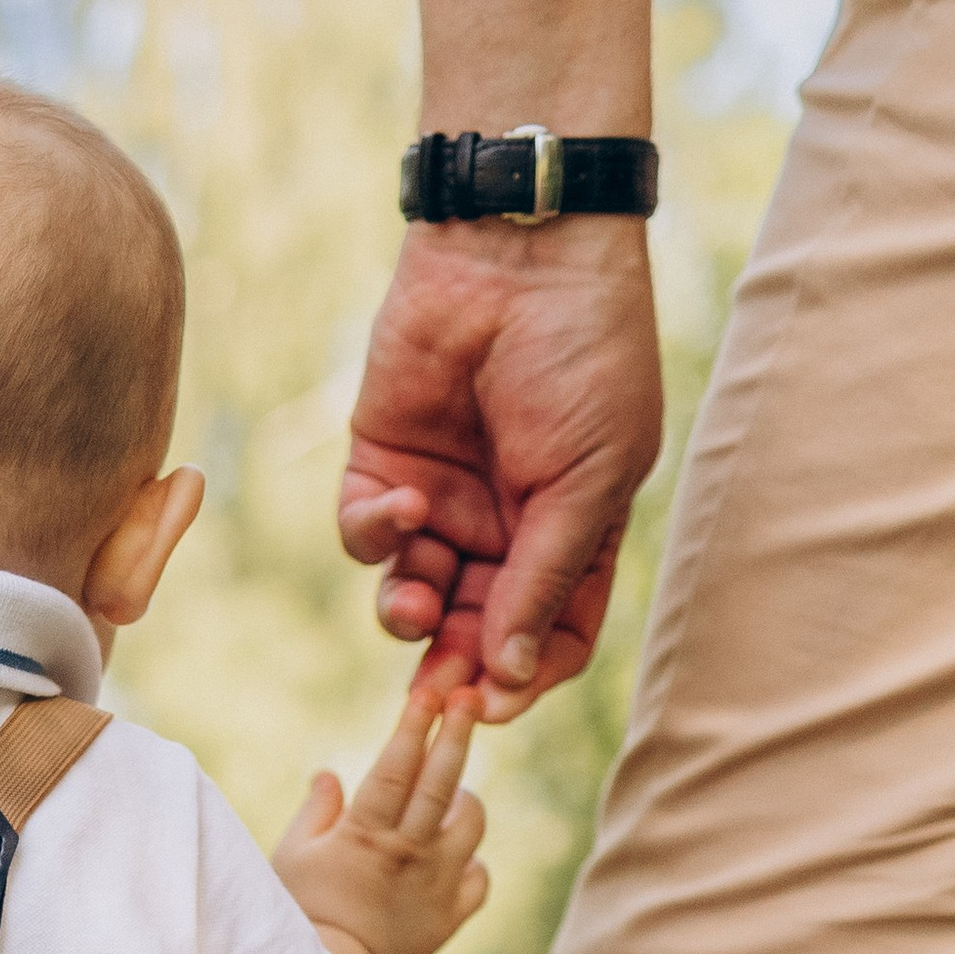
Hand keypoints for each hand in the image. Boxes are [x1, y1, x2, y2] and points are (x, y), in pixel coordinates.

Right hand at [275, 684, 487, 953]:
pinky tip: (452, 860)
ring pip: (472, 823)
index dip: (416, 723)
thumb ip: (316, 812)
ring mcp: (436, 885)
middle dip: (458, 733)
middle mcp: (409, 853)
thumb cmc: (298, 918)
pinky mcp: (450, 917)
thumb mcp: (291, 857)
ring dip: (464, 800)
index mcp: (366, 834)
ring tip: (449, 796)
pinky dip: (471, 863)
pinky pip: (480, 877)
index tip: (431, 690)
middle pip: (443, 782)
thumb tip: (330, 774)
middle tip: (469, 698)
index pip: (397, 765)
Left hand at [337, 222, 661, 718]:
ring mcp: (443, 500)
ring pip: (411, 598)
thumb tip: (513, 674)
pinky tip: (403, 506)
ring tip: (416, 604)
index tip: (495, 702)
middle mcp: (505, 527)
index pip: (551, 636)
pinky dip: (377, 537)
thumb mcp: (588, 478)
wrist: (520, 251)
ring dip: (410, 617)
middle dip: (454, 663)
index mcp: (572, 533)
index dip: (525, 676)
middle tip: (437, 687)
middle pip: (473, 631)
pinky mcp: (383, 464)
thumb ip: (547, 577)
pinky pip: (365, 537)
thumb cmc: (583, 356)